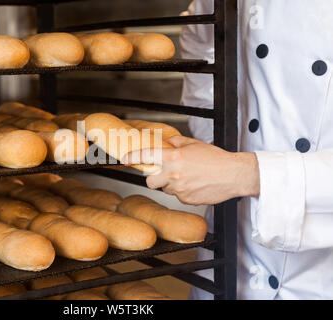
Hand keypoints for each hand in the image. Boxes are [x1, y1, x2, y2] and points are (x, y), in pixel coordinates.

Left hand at [122, 136, 259, 204]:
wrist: (233, 175)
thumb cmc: (216, 158)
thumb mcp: (194, 144)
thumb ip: (177, 143)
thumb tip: (167, 143)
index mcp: (174, 157)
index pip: (146, 156)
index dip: (133, 157)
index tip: (125, 159)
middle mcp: (173, 173)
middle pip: (150, 181)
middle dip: (155, 178)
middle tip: (166, 173)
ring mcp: (179, 188)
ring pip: (165, 189)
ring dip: (172, 185)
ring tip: (188, 178)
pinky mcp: (186, 200)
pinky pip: (178, 197)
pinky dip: (183, 192)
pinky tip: (195, 185)